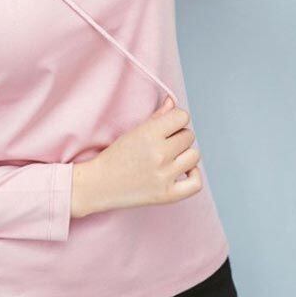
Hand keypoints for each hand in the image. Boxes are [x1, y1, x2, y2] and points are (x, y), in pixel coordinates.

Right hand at [70, 95, 201, 217]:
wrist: (100, 184)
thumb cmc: (116, 156)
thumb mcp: (134, 131)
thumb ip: (157, 116)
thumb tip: (173, 101)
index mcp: (149, 134)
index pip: (182, 117)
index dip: (176, 119)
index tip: (167, 126)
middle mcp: (159, 153)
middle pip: (189, 136)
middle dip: (179, 136)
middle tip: (164, 143)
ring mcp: (164, 175)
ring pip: (194, 156)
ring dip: (185, 154)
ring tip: (171, 157)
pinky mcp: (167, 195)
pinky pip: (196, 183)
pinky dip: (193, 175)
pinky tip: (183, 170)